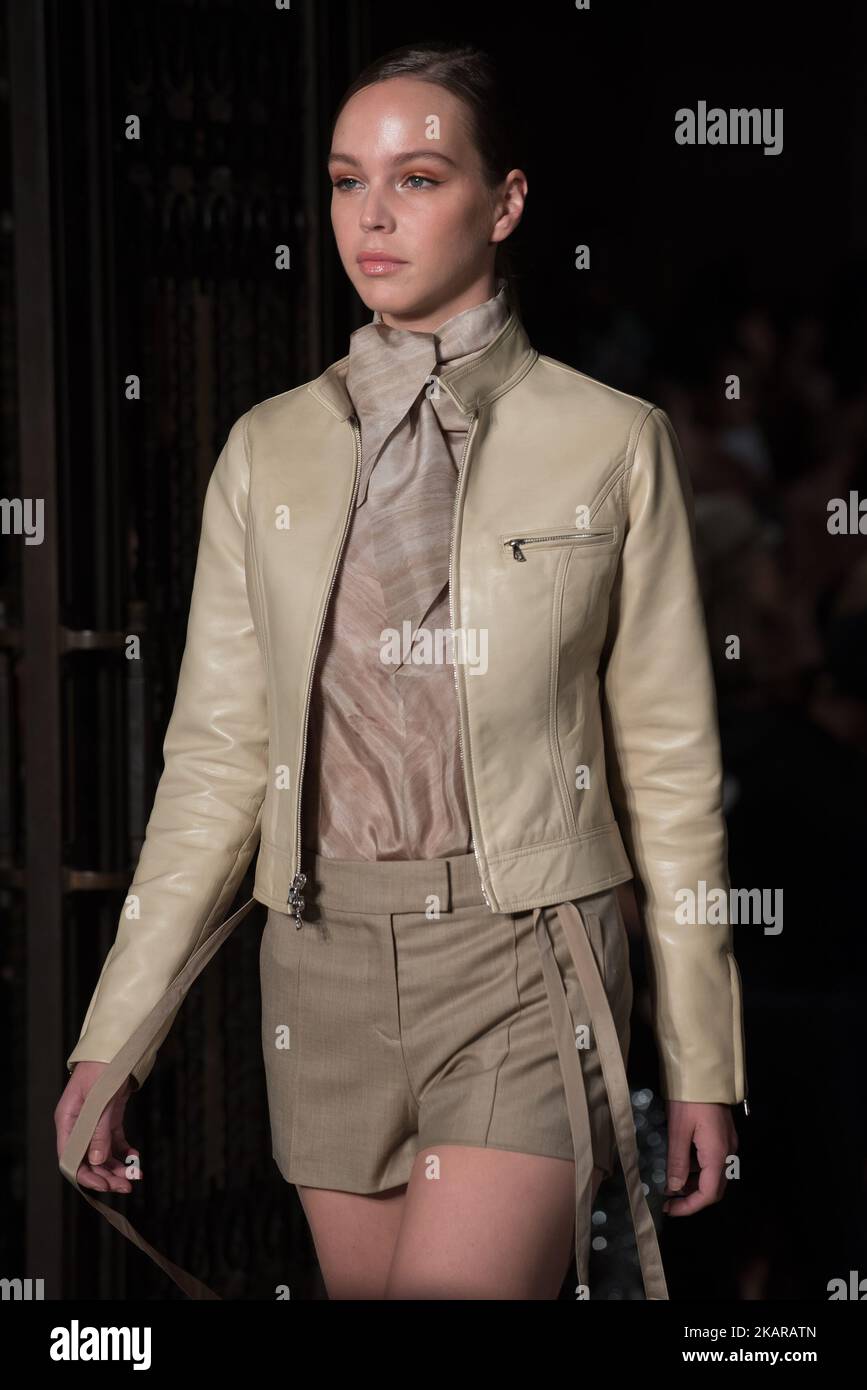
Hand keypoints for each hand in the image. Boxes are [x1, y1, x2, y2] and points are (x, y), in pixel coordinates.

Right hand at [54, 1061, 139, 1193]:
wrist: (116, 1045)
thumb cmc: (103, 1067)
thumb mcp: (101, 1099)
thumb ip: (99, 1129)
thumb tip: (96, 1161)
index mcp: (67, 1120)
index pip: (70, 1157)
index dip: (85, 1175)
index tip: (103, 1185)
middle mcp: (78, 1125)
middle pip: (87, 1160)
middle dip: (106, 1175)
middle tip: (126, 1186)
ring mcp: (94, 1122)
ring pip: (102, 1154)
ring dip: (117, 1167)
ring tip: (135, 1175)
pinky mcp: (109, 1118)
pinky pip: (114, 1142)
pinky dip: (124, 1152)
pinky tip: (135, 1157)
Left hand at [662, 1100, 738, 1215]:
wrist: (704, 1071)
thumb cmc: (689, 1099)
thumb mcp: (678, 1130)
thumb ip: (677, 1161)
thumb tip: (674, 1189)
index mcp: (717, 1154)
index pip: (709, 1194)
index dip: (690, 1206)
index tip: (670, 1209)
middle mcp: (728, 1152)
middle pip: (715, 1187)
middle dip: (692, 1198)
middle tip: (669, 1201)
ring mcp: (727, 1142)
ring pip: (714, 1174)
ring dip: (694, 1184)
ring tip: (671, 1184)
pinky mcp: (723, 1134)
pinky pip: (713, 1161)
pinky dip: (698, 1169)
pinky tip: (681, 1165)